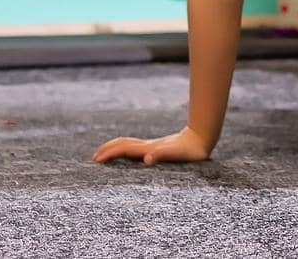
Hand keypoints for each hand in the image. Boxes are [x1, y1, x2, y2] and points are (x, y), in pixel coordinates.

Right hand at [92, 126, 210, 165]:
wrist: (202, 138)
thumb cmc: (190, 150)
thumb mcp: (177, 154)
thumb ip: (162, 155)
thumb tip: (147, 159)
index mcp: (148, 149)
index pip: (124, 149)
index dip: (110, 153)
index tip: (97, 160)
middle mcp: (148, 146)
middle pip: (123, 144)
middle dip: (108, 149)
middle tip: (94, 158)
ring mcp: (152, 146)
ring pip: (129, 144)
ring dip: (115, 148)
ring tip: (105, 155)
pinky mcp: (158, 148)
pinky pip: (136, 148)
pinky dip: (126, 150)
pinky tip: (127, 155)